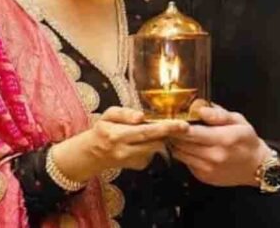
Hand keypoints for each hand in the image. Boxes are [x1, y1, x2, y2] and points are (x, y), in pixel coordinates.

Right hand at [52, 107, 188, 182]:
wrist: (93, 154)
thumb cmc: (102, 129)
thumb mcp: (108, 115)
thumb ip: (124, 113)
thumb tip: (140, 116)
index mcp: (116, 135)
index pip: (145, 131)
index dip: (165, 128)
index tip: (181, 124)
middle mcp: (124, 151)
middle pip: (154, 142)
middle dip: (171, 134)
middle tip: (185, 126)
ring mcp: (132, 161)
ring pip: (155, 149)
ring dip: (161, 138)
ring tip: (162, 129)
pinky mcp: (138, 166)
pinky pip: (152, 154)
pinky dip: (154, 146)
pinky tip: (147, 140)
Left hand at [170, 105, 270, 187]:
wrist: (256, 166)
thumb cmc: (247, 141)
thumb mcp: (238, 120)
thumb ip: (218, 114)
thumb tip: (200, 109)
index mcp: (222, 139)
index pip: (190, 132)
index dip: (176, 125)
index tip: (169, 118)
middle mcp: (213, 157)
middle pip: (181, 143)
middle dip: (174, 132)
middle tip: (171, 123)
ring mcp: (207, 169)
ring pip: (180, 154)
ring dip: (176, 143)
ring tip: (179, 133)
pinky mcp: (203, 177)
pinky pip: (185, 162)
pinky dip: (184, 153)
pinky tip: (190, 146)